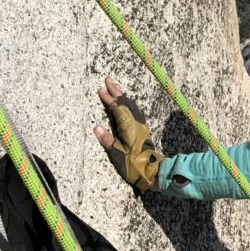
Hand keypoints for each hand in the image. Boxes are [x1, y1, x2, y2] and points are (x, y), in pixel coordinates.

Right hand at [94, 77, 162, 192]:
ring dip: (122, 95)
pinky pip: (134, 110)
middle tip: (107, 79)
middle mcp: (136, 122)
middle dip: (116, 90)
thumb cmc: (134, 165)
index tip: (100, 90)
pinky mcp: (142, 129)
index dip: (109, 99)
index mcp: (129, 127)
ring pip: (131, 105)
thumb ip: (108, 141)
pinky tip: (125, 103)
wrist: (152, 171)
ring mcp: (140, 125)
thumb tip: (97, 128)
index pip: (117, 108)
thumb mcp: (117, 155)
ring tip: (114, 88)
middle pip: (125, 102)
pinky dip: (127, 103)